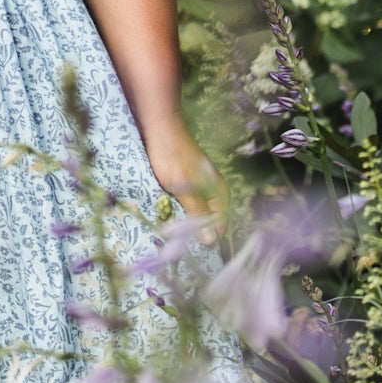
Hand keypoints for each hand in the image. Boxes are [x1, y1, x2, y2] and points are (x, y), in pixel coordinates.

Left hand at [144, 120, 227, 245]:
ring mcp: (201, 187)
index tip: (193, 251)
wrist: (160, 130)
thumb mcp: (184, 188)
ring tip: (173, 233)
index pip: (220, 225)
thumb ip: (197, 213)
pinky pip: (188, 205)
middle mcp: (214, 191)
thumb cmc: (172, 157)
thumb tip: (211, 241)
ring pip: (197, 214)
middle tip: (179, 244)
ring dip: (186, 222)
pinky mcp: (188, 185)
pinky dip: (180, 211)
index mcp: (220, 191)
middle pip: (209, 221)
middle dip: (196, 232)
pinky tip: (169, 216)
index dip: (208, 239)